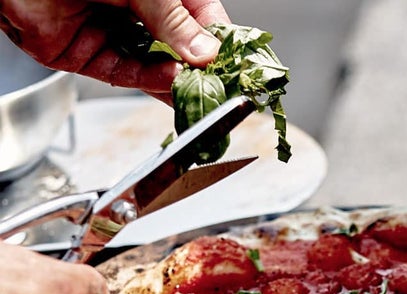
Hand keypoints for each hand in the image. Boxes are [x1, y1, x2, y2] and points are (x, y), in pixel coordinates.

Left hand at [0, 0, 229, 102]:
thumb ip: (172, 20)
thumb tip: (205, 51)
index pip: (201, 18)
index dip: (218, 42)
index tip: (235, 63)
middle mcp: (138, 9)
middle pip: (180, 46)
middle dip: (200, 68)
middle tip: (222, 87)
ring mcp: (115, 32)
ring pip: (156, 65)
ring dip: (179, 81)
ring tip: (200, 92)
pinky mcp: (91, 56)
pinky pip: (127, 73)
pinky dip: (149, 81)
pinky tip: (170, 83)